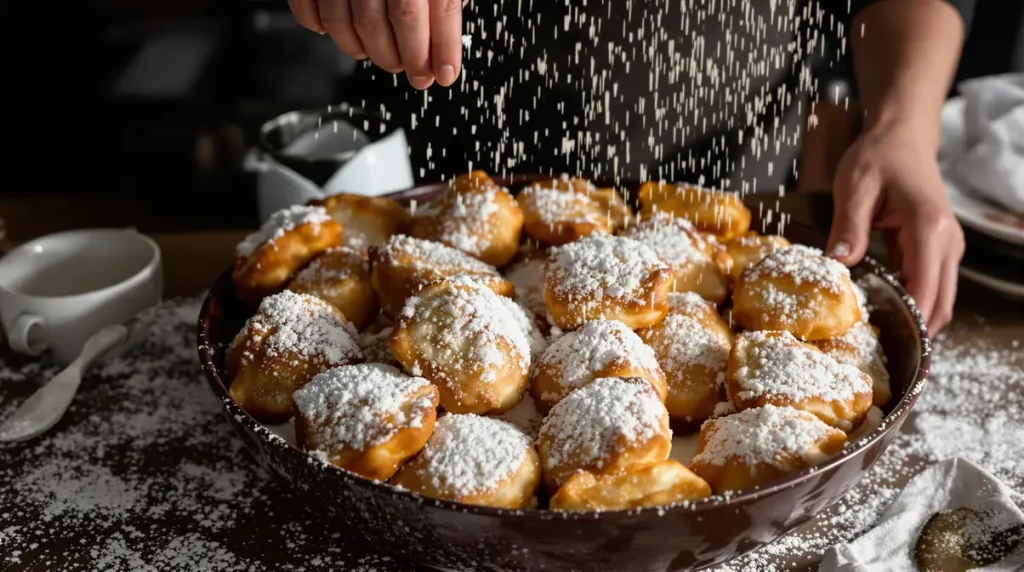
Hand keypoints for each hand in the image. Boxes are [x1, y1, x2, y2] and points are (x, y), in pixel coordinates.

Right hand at [287, 0, 464, 88]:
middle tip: (414, 71)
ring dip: (366, 50)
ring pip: (351, 24)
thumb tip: (448, 31)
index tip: (446, 74)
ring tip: (379, 54)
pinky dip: (321, 28)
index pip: (441, 9)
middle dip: (408, 58)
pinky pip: (310, 11)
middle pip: (398, 24)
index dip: (445, 49)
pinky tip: (336, 31)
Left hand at [827, 121, 964, 335]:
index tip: (886, 349)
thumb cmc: (878, 157)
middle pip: (940, 305)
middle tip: (877, 354)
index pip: (926, 291)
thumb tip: (839, 264)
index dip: (910, 324)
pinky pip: (928, 286)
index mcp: (930, 229)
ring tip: (876, 339)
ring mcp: (946, 248)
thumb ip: (848, 227)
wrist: (901, 137)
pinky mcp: (937, 249)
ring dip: (913, 318)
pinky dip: (910, 301)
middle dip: (914, 332)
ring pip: (938, 300)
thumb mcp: (855, 187)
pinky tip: (880, 311)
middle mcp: (947, 243)